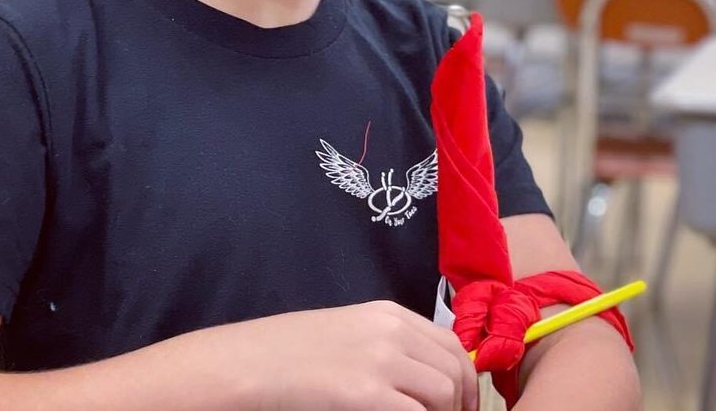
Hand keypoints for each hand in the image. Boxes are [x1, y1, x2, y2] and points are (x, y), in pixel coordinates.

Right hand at [164, 300, 478, 410]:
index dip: (465, 381)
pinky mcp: (367, 394)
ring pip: (444, 394)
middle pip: (455, 370)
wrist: (250, 361)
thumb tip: (419, 377)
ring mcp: (381, 361)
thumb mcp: (346, 333)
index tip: (462, 407)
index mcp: (387, 314)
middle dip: (461, 404)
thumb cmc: (289, 351)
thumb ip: (385, 345)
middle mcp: (391, 332)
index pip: (450, 345)